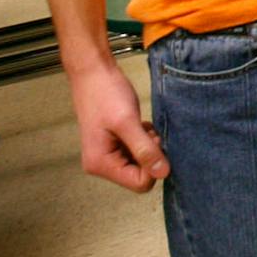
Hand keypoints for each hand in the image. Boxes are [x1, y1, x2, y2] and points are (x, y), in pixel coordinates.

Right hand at [69, 61, 167, 192]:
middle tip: (147, 132)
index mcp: (100, 164)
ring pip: (140, 163)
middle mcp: (101, 165)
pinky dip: (143, 139)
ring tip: (141, 126)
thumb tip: (163, 173)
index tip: (152, 140)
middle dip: (150, 154)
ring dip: (147, 146)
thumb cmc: (105, 94)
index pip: (140, 184)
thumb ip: (144, 149)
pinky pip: (136, 151)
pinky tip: (139, 125)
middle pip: (140, 175)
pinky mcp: (114, 144)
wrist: (94, 73)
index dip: (153, 165)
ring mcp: (107, 155)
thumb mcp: (127, 122)